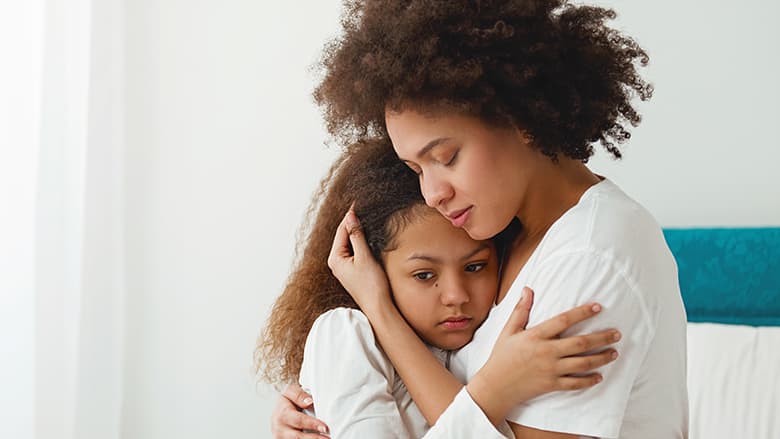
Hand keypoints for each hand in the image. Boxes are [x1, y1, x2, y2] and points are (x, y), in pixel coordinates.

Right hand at [270, 383, 328, 437]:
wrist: (279, 408)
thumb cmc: (287, 400)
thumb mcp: (291, 391)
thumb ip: (299, 395)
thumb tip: (309, 402)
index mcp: (282, 414)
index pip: (298, 420)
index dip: (312, 424)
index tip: (324, 427)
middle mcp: (279, 428)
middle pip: (297, 436)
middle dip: (314, 438)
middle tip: (327, 437)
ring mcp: (281, 437)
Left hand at [327, 208, 392, 311]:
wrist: (378, 307)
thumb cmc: (371, 285)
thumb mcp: (364, 257)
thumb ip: (357, 236)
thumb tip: (351, 217)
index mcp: (335, 258)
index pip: (342, 230)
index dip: (350, 215)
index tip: (357, 202)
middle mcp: (336, 262)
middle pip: (344, 235)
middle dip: (353, 222)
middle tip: (362, 206)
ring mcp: (344, 267)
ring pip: (349, 242)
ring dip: (357, 231)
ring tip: (366, 217)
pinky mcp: (352, 270)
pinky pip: (354, 250)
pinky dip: (360, 241)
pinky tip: (368, 236)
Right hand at [467, 287, 619, 423]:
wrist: (495, 386)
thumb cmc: (501, 356)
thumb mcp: (509, 331)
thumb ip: (521, 310)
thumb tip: (528, 289)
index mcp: (536, 336)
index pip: (563, 321)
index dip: (582, 313)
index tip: (597, 307)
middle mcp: (546, 352)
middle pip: (580, 343)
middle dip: (601, 337)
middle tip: (617, 333)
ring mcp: (550, 370)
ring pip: (582, 364)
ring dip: (601, 358)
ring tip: (614, 353)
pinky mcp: (551, 385)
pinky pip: (575, 383)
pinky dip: (589, 380)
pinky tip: (599, 376)